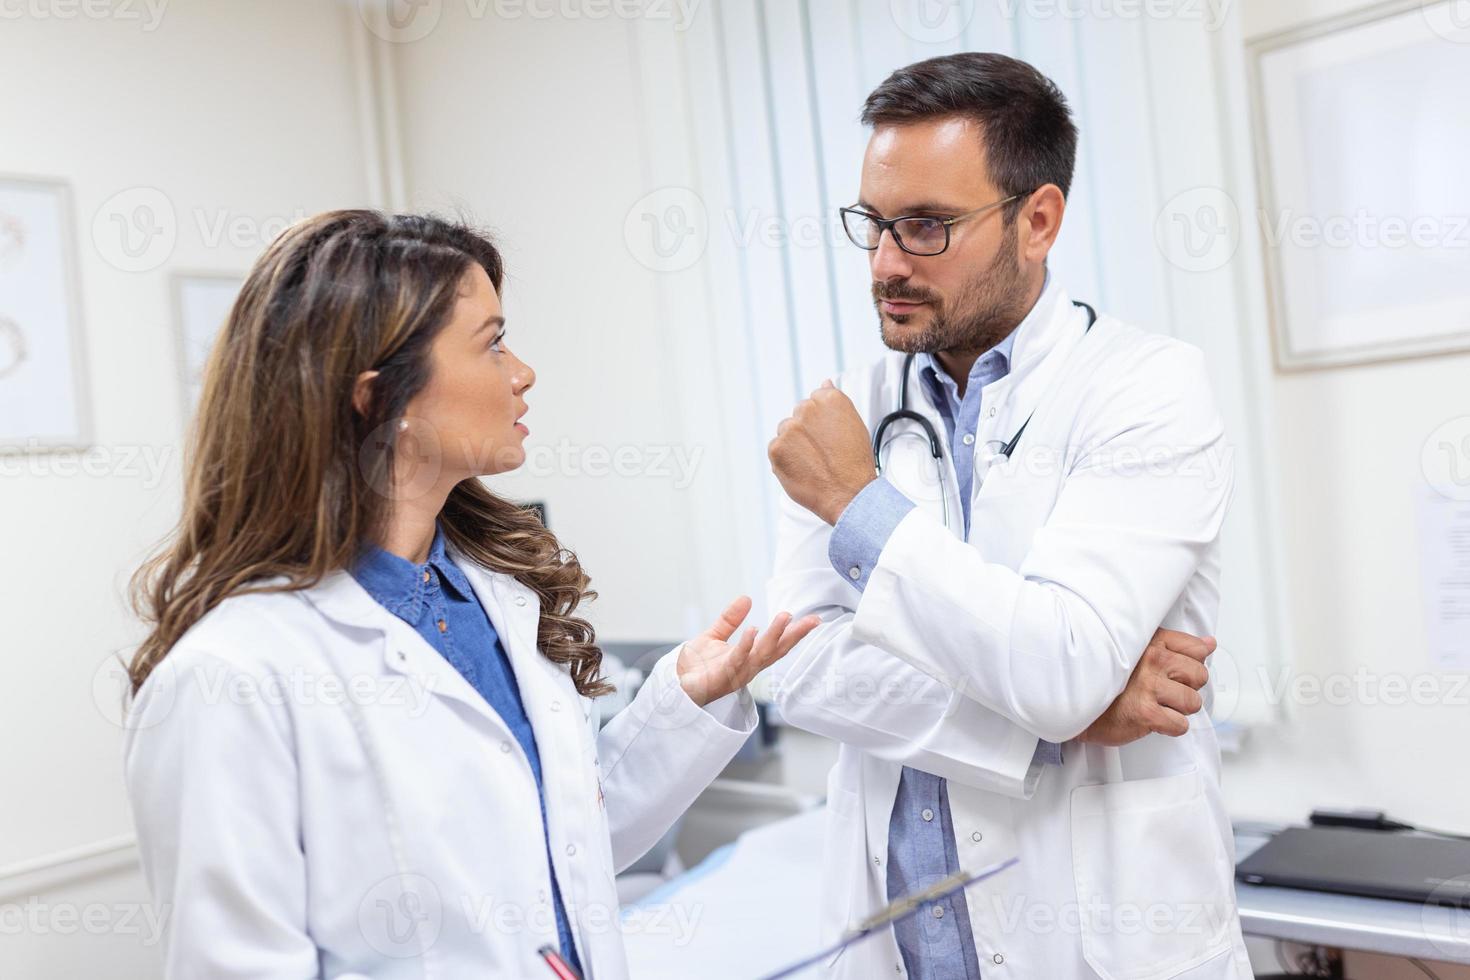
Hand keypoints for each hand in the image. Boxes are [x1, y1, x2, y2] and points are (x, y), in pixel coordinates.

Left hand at [677, 596, 821, 706]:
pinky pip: (736, 659)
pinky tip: (754, 629)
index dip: (795, 634)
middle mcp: (747, 668)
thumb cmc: (696, 667)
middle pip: (776, 651)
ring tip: (785, 617)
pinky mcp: (721, 677)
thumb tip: (747, 598)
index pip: (777, 645)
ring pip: (760, 655)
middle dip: (795, 636)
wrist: (674, 686)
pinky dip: (746, 645)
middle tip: (812, 620)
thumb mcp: (714, 636)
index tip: (813, 620)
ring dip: (774, 636)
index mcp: (749, 659)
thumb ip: (730, 620)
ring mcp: (736, 674)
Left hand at [768, 380, 875, 524]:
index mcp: (829, 399)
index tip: (827, 435)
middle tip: (822, 452)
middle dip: (806, 431)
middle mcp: (807, 409)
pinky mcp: (776, 448)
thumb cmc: (855, 464)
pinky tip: (803, 469)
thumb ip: (835, 402)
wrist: (849, 494)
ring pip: (785, 432)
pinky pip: (776, 449)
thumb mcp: (854, 425)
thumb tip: (825, 382)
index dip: (821, 421)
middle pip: (798, 415)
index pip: (815, 399)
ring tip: (813, 463)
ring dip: (794, 444)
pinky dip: (785, 459)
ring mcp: (789, 428)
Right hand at [1077, 629, 1214, 745]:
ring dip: (1177, 709)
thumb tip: (1209, 644)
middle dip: (1185, 687)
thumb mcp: (1140, 649)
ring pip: (1193, 702)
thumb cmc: (1108, 677)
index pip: (1197, 650)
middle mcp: (1152, 660)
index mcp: (1151, 641)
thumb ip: (1177, 645)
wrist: (1076, 702)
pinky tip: (1151, 719)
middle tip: (1162, 691)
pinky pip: (1180, 725)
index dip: (1189, 664)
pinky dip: (1169, 727)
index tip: (1172, 672)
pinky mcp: (1146, 713)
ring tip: (1155, 704)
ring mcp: (1149, 686)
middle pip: (1200, 676)